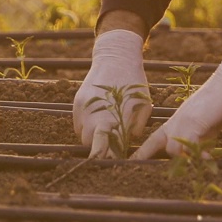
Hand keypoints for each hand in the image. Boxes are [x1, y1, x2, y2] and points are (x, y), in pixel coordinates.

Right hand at [73, 28, 151, 157]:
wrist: (116, 57)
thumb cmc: (134, 83)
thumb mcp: (144, 105)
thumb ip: (138, 126)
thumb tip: (130, 141)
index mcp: (112, 118)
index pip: (104, 149)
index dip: (107, 160)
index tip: (113, 165)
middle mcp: (94, 116)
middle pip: (90, 146)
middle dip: (100, 150)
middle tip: (112, 147)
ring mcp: (83, 109)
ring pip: (82, 136)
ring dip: (92, 138)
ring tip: (106, 129)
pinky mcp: (77, 102)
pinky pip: (77, 124)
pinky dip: (86, 127)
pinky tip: (99, 118)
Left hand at [132, 46, 221, 158]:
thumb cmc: (219, 103)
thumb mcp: (205, 126)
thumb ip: (197, 140)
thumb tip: (197, 157)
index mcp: (175, 121)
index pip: (154, 139)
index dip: (144, 152)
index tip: (132, 162)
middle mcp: (175, 122)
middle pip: (160, 145)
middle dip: (162, 159)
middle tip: (159, 171)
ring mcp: (183, 122)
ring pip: (174, 149)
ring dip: (187, 158)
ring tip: (203, 159)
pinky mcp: (194, 123)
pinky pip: (188, 146)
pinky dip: (197, 154)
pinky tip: (208, 157)